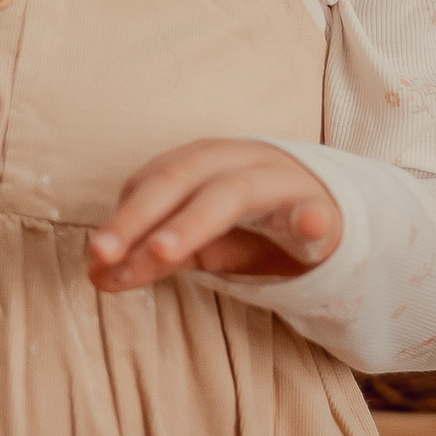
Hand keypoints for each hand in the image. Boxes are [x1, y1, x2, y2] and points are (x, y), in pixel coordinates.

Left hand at [88, 139, 341, 292]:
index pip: (153, 181)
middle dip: (138, 216)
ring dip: (194, 221)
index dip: (123, 218)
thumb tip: (96, 275)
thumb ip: (158, 254)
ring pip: (233, 191)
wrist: (339, 218)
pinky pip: (315, 213)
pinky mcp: (325, 210)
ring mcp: (282, 180)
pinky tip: (311, 226)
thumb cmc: (260, 227)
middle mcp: (238, 160)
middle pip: (180, 177)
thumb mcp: (205, 240)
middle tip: (104, 254)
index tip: (97, 259)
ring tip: (162, 252)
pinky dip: (311, 218)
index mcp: (205, 162)